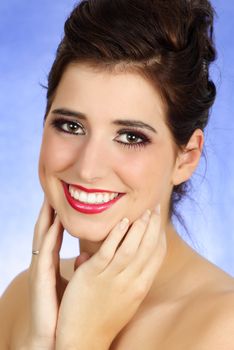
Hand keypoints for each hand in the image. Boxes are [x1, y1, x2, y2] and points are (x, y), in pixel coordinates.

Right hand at [23, 197, 64, 348]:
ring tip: (53, 196)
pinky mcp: (40, 278)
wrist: (55, 339)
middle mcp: (43, 262)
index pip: (54, 233)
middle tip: (55, 189)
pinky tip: (56, 220)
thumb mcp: (73, 284)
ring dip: (48, 215)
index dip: (58, 214)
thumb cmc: (63, 311)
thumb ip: (78, 268)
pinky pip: (46, 251)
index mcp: (51, 263)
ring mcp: (40, 269)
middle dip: (50, 209)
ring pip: (43, 235)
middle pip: (47, 229)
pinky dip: (50, 234)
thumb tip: (87, 254)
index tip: (65, 197)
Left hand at [56, 206, 165, 349]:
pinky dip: (117, 235)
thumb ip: (124, 277)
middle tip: (155, 207)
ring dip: (139, 227)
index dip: (160, 236)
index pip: (156, 257)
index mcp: (140, 287)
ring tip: (144, 211)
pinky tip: (123, 221)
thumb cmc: (102, 320)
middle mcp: (131, 282)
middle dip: (153, 226)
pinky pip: (109, 251)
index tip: (160, 221)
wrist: (82, 340)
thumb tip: (117, 256)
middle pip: (148, 249)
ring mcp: (112, 279)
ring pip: (132, 248)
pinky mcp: (93, 276)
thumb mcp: (123, 300)